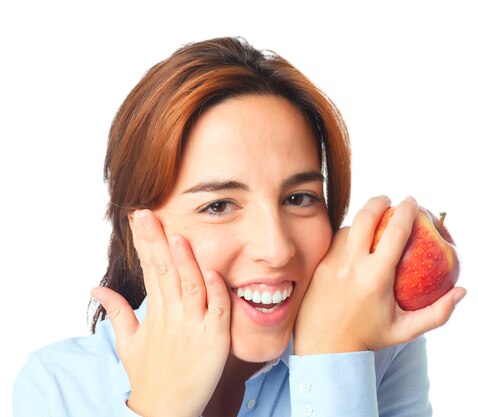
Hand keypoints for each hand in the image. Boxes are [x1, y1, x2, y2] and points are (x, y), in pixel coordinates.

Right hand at [91, 209, 230, 416]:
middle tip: (146, 214)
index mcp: (156, 311)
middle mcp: (172, 315)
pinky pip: (218, 312)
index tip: (139, 216)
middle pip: (164, 271)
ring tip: (176, 236)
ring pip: (189, 287)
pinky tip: (211, 273)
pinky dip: (215, 292)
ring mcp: (193, 327)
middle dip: (154, 241)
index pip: (149, 269)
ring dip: (183, 261)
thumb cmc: (149, 374)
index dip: (144, 243)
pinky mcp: (214, 340)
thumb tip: (96, 288)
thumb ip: (117, 312)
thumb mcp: (128, 342)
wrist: (165, 411)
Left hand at [294, 196, 465, 354]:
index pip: (395, 232)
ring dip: (363, 221)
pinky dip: (348, 236)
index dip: (406, 211)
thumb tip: (462, 291)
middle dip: (380, 201)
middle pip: (366, 216)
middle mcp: (351, 265)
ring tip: (374, 225)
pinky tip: (355, 242)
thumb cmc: (369, 337)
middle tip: (389, 201)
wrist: (325, 347)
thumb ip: (437, 313)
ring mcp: (331, 263)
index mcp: (376, 278)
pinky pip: (335, 240)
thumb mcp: (405, 330)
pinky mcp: (319, 264)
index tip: (413, 201)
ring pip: (349, 227)